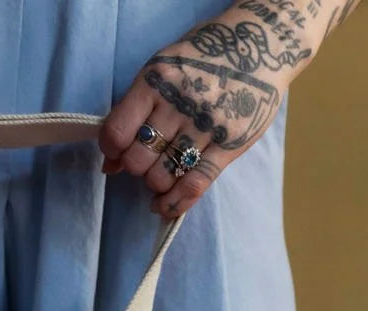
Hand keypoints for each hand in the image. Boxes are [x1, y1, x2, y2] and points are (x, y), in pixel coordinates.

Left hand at [98, 7, 309, 218]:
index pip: (118, 131)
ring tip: (161, 172)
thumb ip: (134, 111)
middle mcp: (180, 104)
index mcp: (157, 80)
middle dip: (135, 166)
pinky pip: (194, 186)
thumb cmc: (202, 59)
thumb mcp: (163, 70)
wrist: (258, 46)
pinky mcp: (229, 145)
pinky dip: (174, 203)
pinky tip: (164, 206)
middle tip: (146, 158)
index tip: (116, 151)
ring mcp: (206, 126)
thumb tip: (109, 164)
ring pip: (162, 177)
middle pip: (138, 160)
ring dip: (155, 183)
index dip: (111, 148)